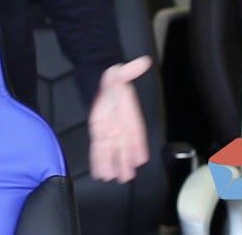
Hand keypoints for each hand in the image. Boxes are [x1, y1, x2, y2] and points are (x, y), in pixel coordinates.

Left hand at [87, 56, 150, 182]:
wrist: (101, 81)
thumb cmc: (114, 79)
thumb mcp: (120, 72)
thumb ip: (130, 70)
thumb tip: (143, 61)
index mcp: (129, 114)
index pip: (136, 131)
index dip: (138, 145)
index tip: (141, 159)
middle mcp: (121, 126)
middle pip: (124, 146)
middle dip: (124, 161)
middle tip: (127, 177)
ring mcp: (110, 132)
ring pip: (111, 151)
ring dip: (111, 165)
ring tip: (112, 179)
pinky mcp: (98, 133)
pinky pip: (98, 149)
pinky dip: (98, 161)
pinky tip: (99, 173)